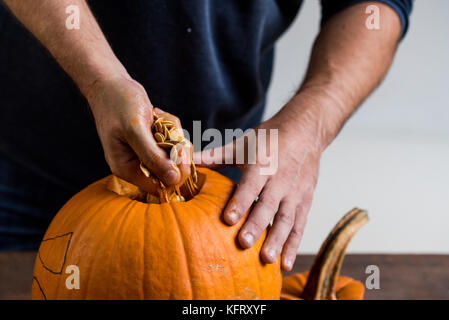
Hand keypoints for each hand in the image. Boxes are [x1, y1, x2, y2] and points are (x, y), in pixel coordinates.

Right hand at [86, 76, 190, 191]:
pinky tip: (158, 115)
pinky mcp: (152, 143)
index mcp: (127, 169)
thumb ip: (153, 156)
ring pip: (176, 154)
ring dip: (174, 133)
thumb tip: (173, 180)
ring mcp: (145, 154)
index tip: (177, 148)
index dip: (175, 171)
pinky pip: (173, 141)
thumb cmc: (118, 103)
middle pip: (172, 171)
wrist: (110, 84)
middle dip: (176, 147)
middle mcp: (136, 166)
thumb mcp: (135, 130)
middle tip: (167, 128)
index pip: (161, 186)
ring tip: (158, 117)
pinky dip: (171, 126)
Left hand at [193, 104, 322, 270]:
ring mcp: (295, 193)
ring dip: (278, 240)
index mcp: (262, 165)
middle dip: (257, 226)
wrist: (305, 132)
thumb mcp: (242, 144)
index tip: (228, 219)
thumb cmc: (269, 138)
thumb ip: (216, 156)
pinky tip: (284, 265)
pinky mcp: (305, 201)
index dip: (240, 202)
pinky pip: (300, 225)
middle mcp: (280, 181)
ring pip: (287, 219)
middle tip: (244, 245)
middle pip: (268, 206)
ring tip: (268, 260)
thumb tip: (187, 161)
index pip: (250, 186)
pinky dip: (293, 245)